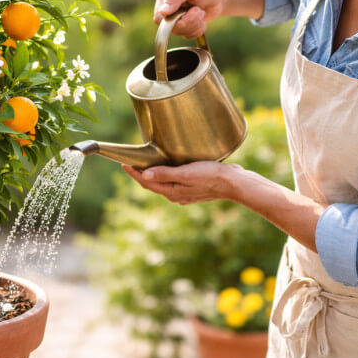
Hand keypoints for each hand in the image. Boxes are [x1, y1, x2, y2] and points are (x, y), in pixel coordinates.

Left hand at [122, 161, 241, 204]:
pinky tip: (166, 169)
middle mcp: (175, 195)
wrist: (234, 183)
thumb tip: (144, 174)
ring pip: (162, 184)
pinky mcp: (192, 188)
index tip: (123, 163)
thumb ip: (165, 173)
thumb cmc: (210, 176)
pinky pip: (172, 182)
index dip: (133, 173)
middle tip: (131, 163)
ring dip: (152, 175)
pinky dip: (164, 175)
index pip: (146, 182)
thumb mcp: (185, 173)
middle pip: (152, 184)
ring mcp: (184, 193)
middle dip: (140, 174)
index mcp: (171, 191)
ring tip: (145, 164)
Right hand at [153, 0, 224, 38]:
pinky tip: (201, 20)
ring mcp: (174, 18)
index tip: (191, 9)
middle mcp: (166, 7)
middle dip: (188, 21)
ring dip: (195, 24)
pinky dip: (198, 29)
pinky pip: (187, 36)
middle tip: (198, 10)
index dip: (175, 19)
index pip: (159, 17)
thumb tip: (162, 12)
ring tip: (200, 12)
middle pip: (169, 28)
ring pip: (179, 32)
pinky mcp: (183, 26)